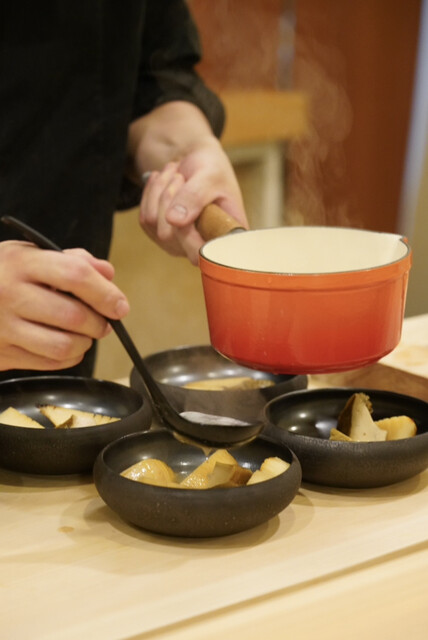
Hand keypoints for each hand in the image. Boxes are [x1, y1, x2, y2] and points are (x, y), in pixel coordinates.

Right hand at [0, 241, 128, 371]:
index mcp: (20, 263)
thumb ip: (70, 260)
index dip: (105, 293)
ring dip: (85, 343)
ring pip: (64, 345)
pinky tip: (67, 346)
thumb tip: (107, 274)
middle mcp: (9, 294)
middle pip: (74, 316)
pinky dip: (69, 358)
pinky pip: (49, 363)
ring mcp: (3, 327)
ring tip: (85, 335)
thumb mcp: (27, 254)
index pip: (75, 275)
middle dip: (100, 323)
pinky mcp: (1, 353)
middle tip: (104, 322)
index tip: (120, 305)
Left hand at [139, 138, 247, 264]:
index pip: (200, 254)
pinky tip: (164, 182)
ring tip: (174, 174)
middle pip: (168, 236)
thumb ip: (195, 197)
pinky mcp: (162, 236)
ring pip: (153, 223)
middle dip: (168, 198)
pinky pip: (144, 219)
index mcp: (224, 238)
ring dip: (159, 191)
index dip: (187, 233)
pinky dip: (151, 194)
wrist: (199, 162)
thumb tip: (174, 221)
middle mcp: (202, 248)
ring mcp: (180, 245)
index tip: (187, 195)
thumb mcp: (209, 176)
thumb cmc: (213, 168)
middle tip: (179, 176)